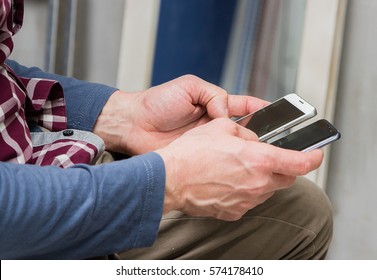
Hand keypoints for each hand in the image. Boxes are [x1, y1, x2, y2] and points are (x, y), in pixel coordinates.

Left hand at [93, 75, 267, 153]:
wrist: (132, 125)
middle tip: (276, 141)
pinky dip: (228, 163)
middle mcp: (212, 124)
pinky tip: (239, 166)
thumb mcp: (189, 87)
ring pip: (232, 147)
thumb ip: (213, 95)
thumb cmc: (157, 102)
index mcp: (213, 104)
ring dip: (245, 150)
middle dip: (260, 133)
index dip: (262, 109)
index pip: (244, 106)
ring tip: (261, 155)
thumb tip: (226, 114)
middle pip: (243, 129)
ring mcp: (205, 142)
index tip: (281, 114)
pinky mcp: (197, 157)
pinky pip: (217, 160)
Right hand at [156, 118, 323, 220]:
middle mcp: (257, 183)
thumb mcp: (222, 127)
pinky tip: (228, 181)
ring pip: (267, 190)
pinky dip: (245, 190)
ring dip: (262, 179)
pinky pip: (249, 200)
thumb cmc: (191, 153)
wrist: (170, 179)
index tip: (316, 155)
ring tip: (239, 168)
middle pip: (286, 178)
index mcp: (259, 160)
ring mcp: (246, 201)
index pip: (300, 162)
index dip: (313, 158)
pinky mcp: (234, 211)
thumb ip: (247, 133)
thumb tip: (255, 139)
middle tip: (269, 158)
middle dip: (283, 167)